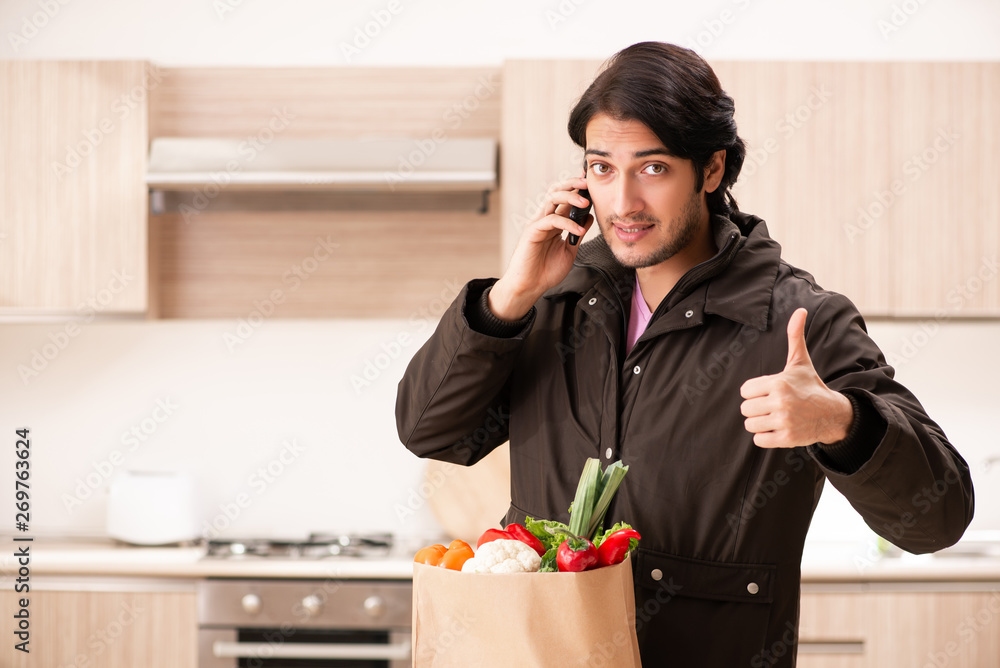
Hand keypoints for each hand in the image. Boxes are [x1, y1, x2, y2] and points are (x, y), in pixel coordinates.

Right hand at [489, 176, 592, 320]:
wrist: (530, 286)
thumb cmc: (545, 271)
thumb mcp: (569, 250)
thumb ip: (578, 233)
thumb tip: (589, 217)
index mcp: (553, 222)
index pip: (564, 199)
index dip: (576, 189)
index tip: (591, 184)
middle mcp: (545, 219)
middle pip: (556, 191)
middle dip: (571, 184)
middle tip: (586, 183)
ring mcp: (538, 224)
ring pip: (552, 199)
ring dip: (570, 197)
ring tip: (585, 203)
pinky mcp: (532, 231)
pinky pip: (551, 220)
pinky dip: (568, 224)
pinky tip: (579, 231)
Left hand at [739, 308, 853, 447]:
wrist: (833, 414)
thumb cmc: (811, 386)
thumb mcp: (800, 362)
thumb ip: (795, 336)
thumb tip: (800, 310)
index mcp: (779, 382)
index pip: (745, 390)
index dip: (755, 392)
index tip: (769, 392)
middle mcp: (780, 402)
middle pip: (745, 409)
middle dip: (756, 408)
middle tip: (772, 406)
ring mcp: (784, 421)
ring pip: (750, 425)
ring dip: (759, 423)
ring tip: (775, 417)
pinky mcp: (787, 438)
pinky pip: (759, 440)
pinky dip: (765, 437)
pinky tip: (778, 429)